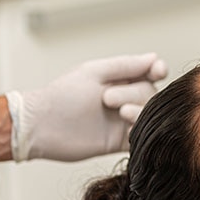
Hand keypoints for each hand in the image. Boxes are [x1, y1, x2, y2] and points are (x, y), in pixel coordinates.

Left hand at [6, 53, 167, 160]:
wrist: (41, 127)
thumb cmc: (61, 96)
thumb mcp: (94, 72)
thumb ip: (126, 65)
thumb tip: (155, 57)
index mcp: (118, 79)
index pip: (149, 72)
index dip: (158, 71)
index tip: (158, 71)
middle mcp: (124, 98)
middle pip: (150, 93)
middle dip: (134, 94)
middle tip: (107, 99)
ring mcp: (122, 120)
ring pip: (150, 115)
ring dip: (141, 112)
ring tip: (121, 114)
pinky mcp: (120, 142)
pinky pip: (142, 137)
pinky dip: (141, 132)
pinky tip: (129, 130)